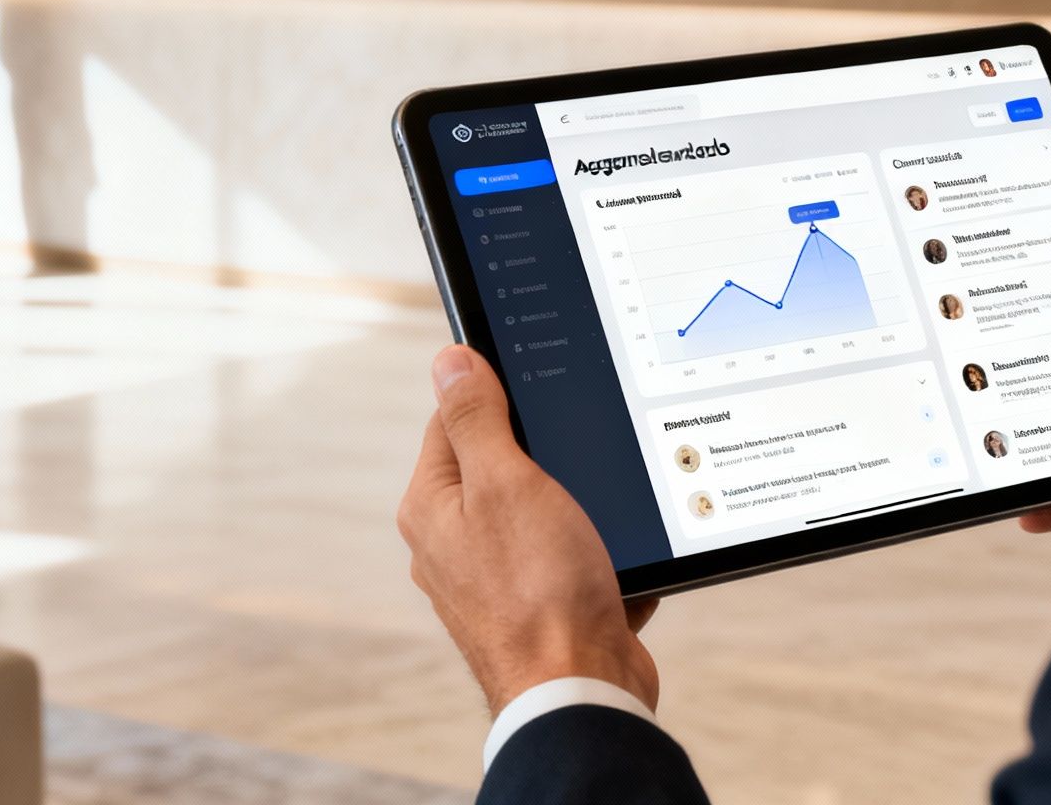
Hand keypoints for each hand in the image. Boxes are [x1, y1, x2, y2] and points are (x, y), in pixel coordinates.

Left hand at [398, 346, 660, 715]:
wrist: (581, 691)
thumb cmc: (540, 592)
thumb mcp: (507, 481)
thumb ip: (476, 417)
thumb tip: (449, 360)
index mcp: (433, 507)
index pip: (453, 420)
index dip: (498, 394)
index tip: (539, 385)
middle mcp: (454, 544)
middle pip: (503, 465)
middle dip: (550, 455)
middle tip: (582, 452)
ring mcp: (497, 580)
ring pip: (546, 513)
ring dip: (583, 507)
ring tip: (603, 516)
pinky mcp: (542, 608)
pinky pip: (576, 561)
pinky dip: (602, 556)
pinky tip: (617, 560)